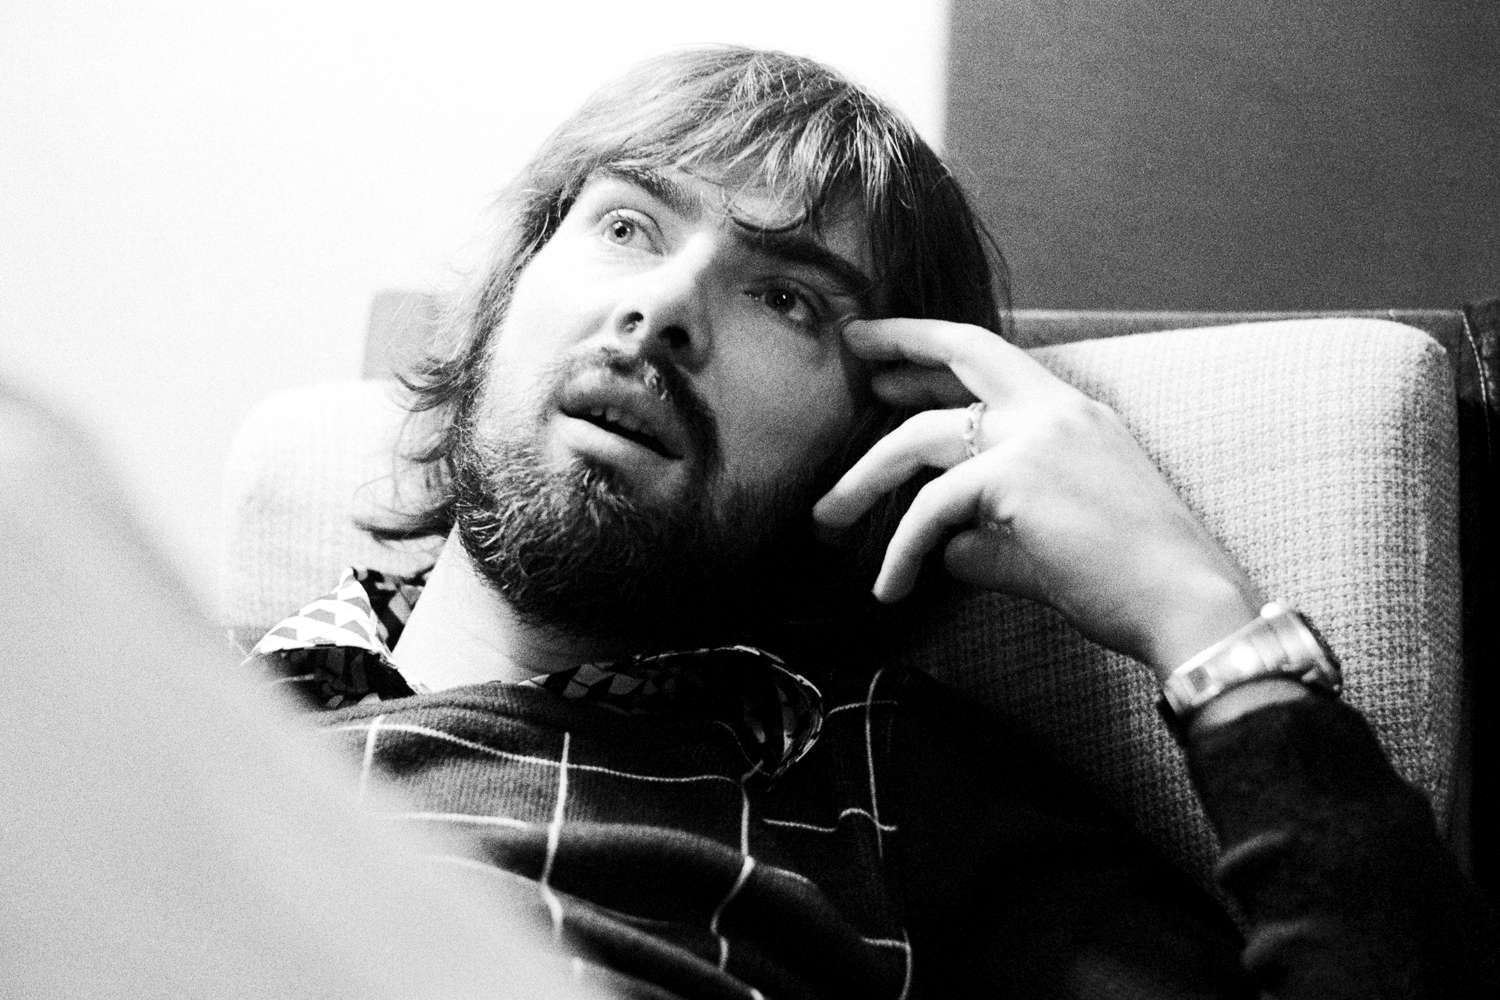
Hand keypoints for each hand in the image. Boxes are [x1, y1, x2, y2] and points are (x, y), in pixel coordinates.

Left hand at [813, 319, 1261, 677]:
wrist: (1186, 604)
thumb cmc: (1128, 581)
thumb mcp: (1047, 539)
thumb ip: (988, 531)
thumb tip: (939, 548)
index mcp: (1071, 414)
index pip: (993, 361)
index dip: (935, 352)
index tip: (888, 357)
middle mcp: (1054, 410)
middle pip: (959, 351)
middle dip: (897, 343)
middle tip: (848, 347)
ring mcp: (1036, 436)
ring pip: (919, 436)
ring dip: (863, 480)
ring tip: (826, 520)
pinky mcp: (1016, 478)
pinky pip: (931, 508)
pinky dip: (902, 551)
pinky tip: (890, 588)